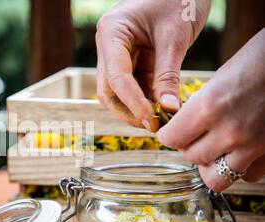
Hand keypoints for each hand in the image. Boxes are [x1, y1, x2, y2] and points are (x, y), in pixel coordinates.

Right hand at [96, 0, 210, 131]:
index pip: (116, 77)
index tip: (150, 120)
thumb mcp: (174, 37)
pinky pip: (135, 86)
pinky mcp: (133, 60)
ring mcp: (119, 54)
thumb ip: (168, 75)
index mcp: (111, 33)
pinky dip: (147, 99)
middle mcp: (109, 46)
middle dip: (129, 110)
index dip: (132, 102)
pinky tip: (162, 108)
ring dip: (137, 108)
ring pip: (119, 92)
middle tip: (152, 126)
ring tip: (160, 120)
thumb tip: (167, 110)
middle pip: (109, 90)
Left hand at [157, 29, 264, 191]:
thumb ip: (201, 105)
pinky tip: (241, 151)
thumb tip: (184, 124)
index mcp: (208, 106)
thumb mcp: (220, 77)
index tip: (171, 130)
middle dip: (189, 146)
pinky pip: (249, 176)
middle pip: (191, 157)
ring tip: (216, 147)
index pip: (171, 139)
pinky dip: (242, 168)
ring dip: (212, 163)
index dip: (169, 134)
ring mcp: (253, 145)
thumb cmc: (261, 59)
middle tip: (196, 135)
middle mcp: (229, 131)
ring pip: (215, 177)